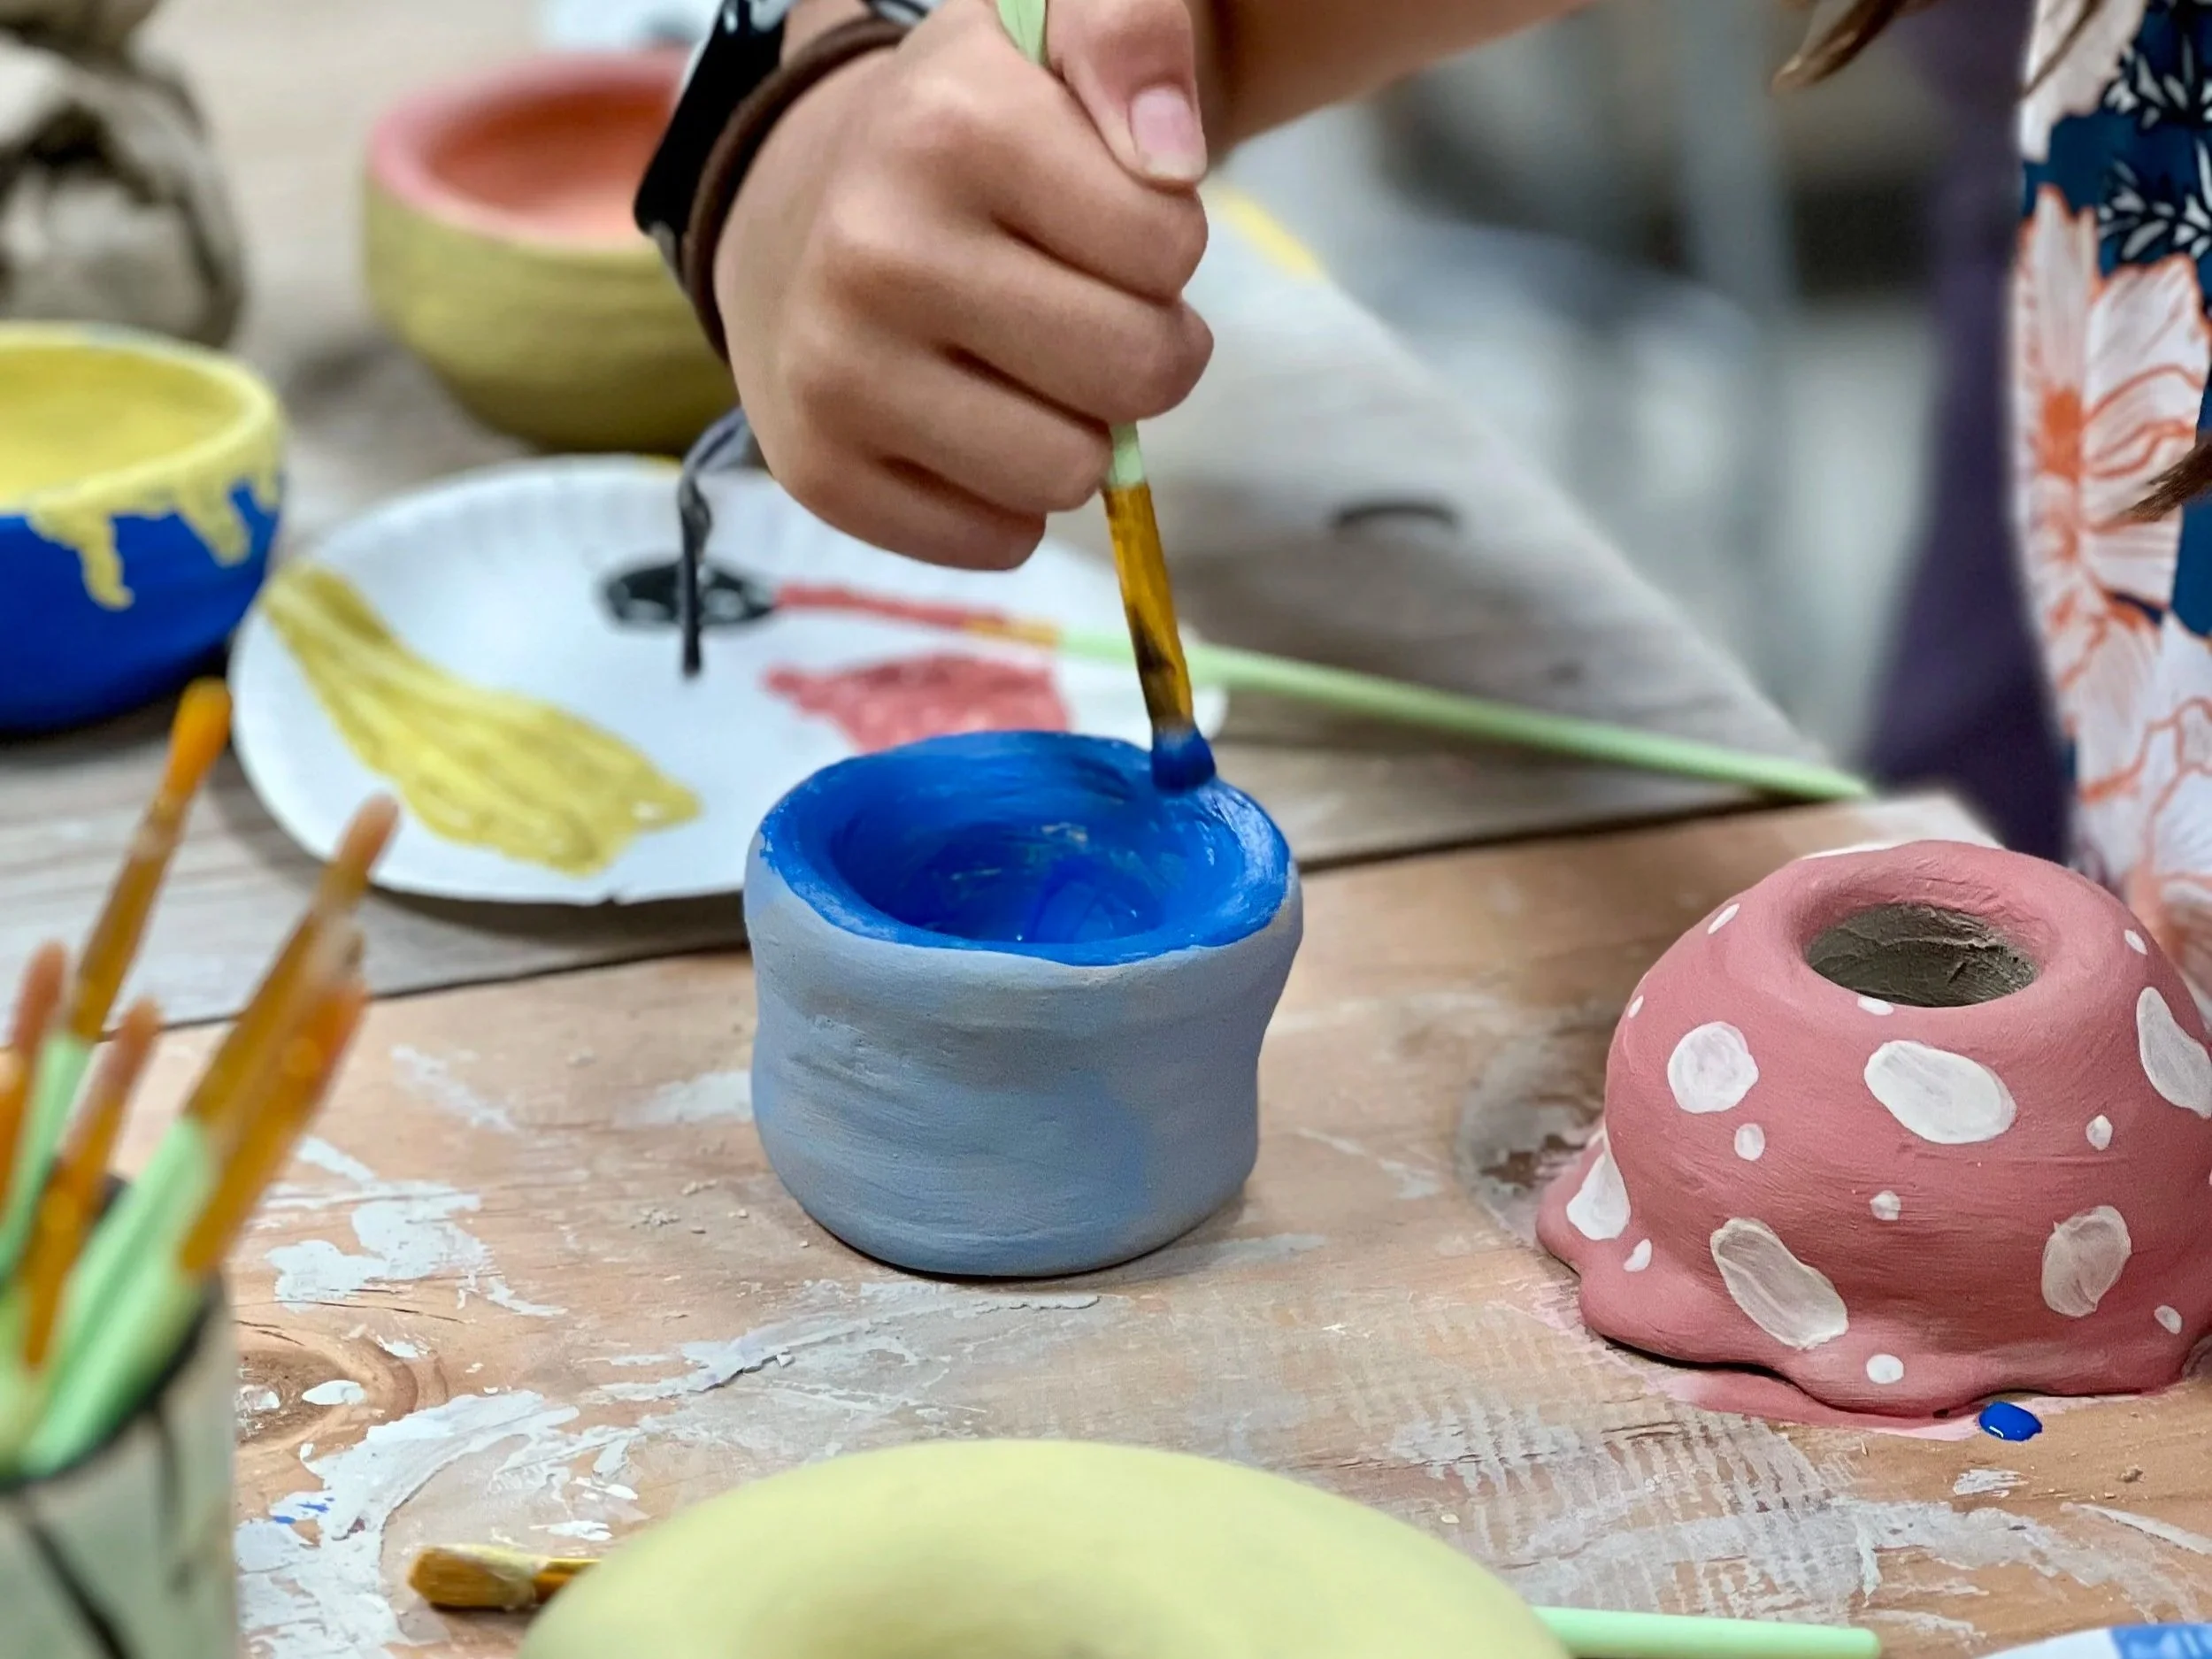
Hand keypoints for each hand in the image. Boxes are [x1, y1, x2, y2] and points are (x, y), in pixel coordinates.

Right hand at [716, 0, 1213, 569]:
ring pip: (1072, 475)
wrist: (795, 210)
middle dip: (1142, 350)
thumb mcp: (1046, 37)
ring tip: (1024, 369)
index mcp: (951, 128)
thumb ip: (1132, 37)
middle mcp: (876, 252)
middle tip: (1085, 312)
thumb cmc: (961, 134)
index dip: (1163, 244)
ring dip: (1077, 434)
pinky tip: (967, 423)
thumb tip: (1172, 158)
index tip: (1103, 223)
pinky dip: (1007, 500)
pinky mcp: (821, 472)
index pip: (1171, 249)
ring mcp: (836, 372)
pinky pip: (1000, 541)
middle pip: (1139, 375)